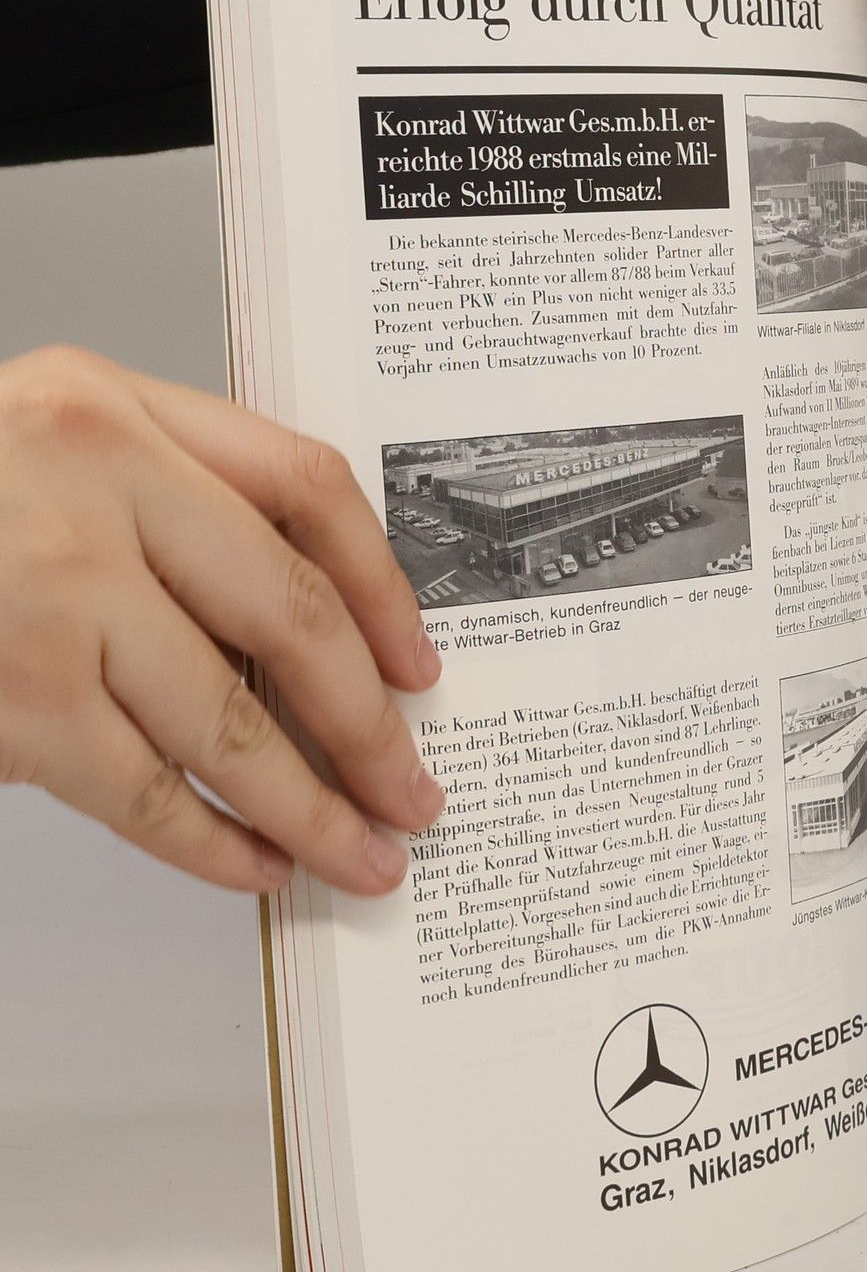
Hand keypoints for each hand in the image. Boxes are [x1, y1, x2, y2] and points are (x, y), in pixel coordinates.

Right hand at [0, 346, 442, 894]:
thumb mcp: (33, 445)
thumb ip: (157, 502)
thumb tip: (302, 641)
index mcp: (108, 405)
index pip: (307, 485)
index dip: (384, 586)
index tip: (420, 664)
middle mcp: (88, 480)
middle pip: (293, 616)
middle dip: (370, 724)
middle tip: (414, 789)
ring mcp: (46, 593)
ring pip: (229, 724)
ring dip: (311, 806)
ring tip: (361, 853)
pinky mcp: (10, 697)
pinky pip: (142, 792)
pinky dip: (211, 842)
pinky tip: (255, 866)